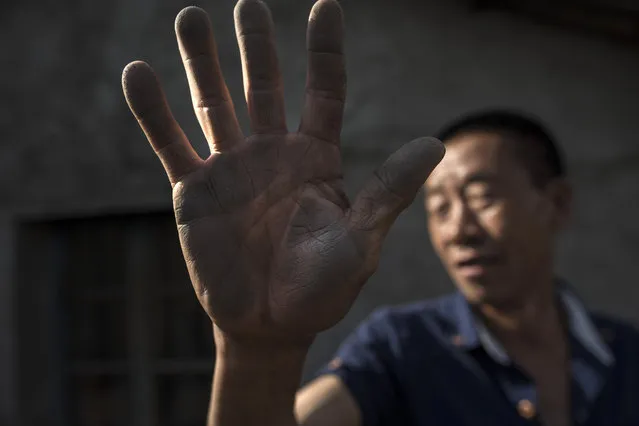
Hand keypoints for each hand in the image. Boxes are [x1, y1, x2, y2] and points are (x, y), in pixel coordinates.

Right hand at [122, 0, 443, 345]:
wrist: (271, 326)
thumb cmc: (322, 289)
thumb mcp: (361, 240)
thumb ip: (389, 191)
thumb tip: (437, 143)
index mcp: (317, 159)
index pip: (324, 92)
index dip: (324, 50)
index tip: (325, 6)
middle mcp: (272, 154)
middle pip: (264, 85)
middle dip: (256, 45)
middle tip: (247, 3)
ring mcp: (230, 169)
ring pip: (214, 103)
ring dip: (202, 62)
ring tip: (191, 19)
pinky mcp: (193, 191)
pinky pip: (170, 142)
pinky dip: (153, 110)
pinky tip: (137, 72)